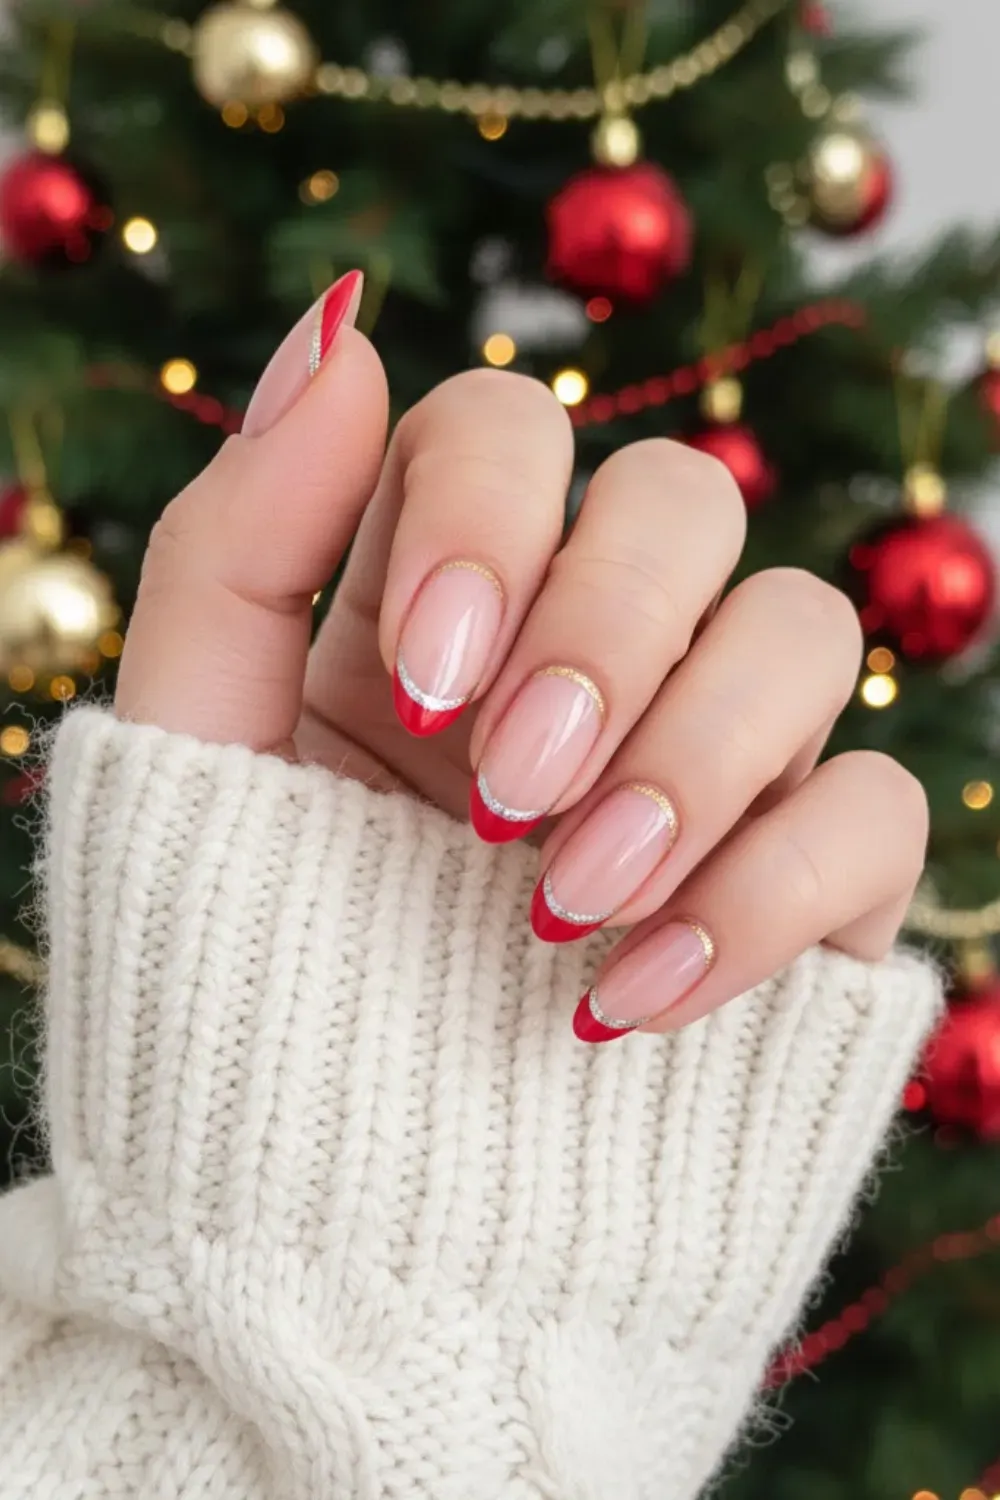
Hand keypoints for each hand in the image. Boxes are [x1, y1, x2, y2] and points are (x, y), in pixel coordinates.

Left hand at [116, 272, 927, 1041]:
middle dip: (607, 634)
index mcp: (433, 609)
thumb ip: (238, 541)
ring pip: (806, 631)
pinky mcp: (808, 889)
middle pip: (681, 504)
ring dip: (697, 755)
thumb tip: (340, 321)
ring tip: (565, 904)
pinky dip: (768, 893)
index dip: (491, 515)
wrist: (341, 1238)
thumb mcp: (193, 760)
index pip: (508, 429)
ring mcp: (707, 767)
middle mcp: (583, 661)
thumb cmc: (247, 994)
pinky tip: (632, 1004)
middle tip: (508, 801)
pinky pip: (877, 812)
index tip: (432, 690)